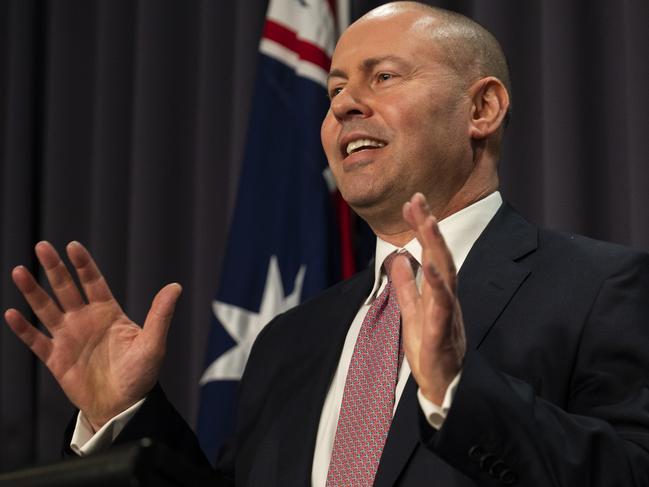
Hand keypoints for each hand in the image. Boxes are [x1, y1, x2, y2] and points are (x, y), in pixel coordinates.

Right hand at [4, 241, 180, 430]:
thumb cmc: (141, 375)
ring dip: (33, 292)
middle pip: (66, 289)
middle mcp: (85, 320)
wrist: (123, 406)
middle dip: (54, 269)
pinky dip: (23, 329)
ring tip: (20, 271)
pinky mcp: (56, 358)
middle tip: (42, 247)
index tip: (73, 246)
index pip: (93, 282)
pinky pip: (36, 341)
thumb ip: (160, 315)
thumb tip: (175, 287)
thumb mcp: (153, 343)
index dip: (83, 264)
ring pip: (47, 309)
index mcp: (108, 313)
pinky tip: (12, 313)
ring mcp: (69, 338)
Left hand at [391, 193, 465, 404]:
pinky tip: (430, 266)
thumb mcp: (411, 312)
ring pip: (446, 275)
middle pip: (440, 256)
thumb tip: (399, 259)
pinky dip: (438, 285)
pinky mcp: (443, 333)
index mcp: (437, 292)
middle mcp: (445, 298)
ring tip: (428, 222)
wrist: (442, 386)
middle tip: (419, 198)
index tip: (412, 202)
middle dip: (429, 226)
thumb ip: (406, 287)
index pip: (430, 253)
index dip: (422, 228)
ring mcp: (447, 314)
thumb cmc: (430, 350)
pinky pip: (443, 306)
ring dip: (436, 247)